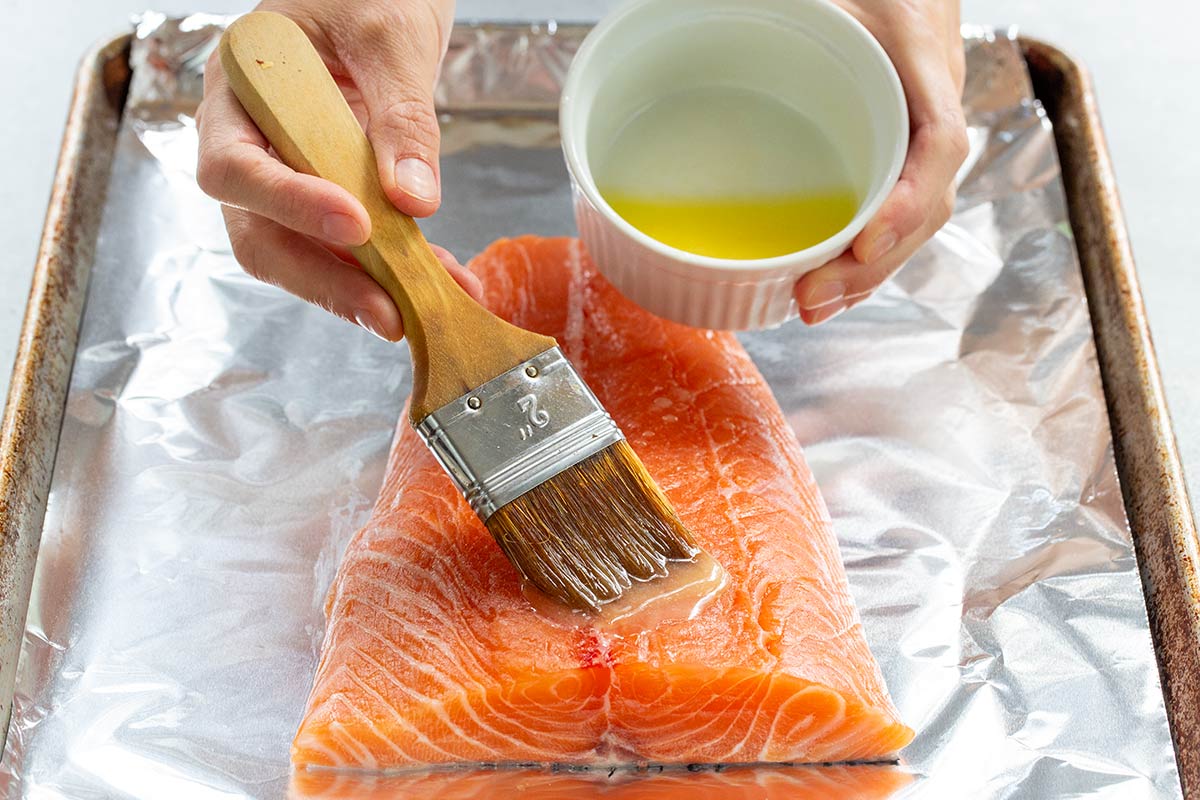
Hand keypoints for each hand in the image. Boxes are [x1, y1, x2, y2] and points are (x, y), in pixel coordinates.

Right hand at [196, 0, 480, 340]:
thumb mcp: (390, 37)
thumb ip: (401, 114)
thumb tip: (412, 197)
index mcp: (239, 92)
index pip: (237, 167)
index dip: (289, 205)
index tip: (354, 225)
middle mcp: (253, 143)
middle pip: (260, 233)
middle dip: (325, 280)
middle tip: (387, 313)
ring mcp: (291, 175)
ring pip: (307, 253)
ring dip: (368, 288)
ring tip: (427, 307)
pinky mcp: (334, 196)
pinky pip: (354, 247)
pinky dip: (397, 270)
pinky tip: (441, 281)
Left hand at [794, 0, 967, 324]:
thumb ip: (790, 7)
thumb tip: (704, 9)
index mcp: (922, 60)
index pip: (938, 142)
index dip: (907, 202)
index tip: (865, 243)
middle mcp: (931, 104)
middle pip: (925, 204)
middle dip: (872, 264)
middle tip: (812, 296)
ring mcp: (917, 132)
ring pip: (911, 219)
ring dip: (865, 274)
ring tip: (812, 306)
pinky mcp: (896, 149)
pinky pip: (894, 210)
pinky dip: (865, 257)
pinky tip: (829, 286)